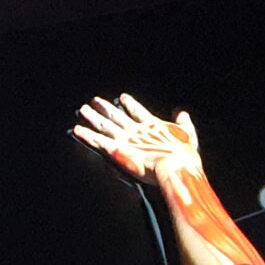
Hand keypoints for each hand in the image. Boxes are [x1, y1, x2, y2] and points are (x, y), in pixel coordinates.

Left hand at [73, 94, 201, 183]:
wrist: (173, 167)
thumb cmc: (183, 155)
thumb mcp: (188, 135)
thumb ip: (184, 124)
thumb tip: (183, 114)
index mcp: (152, 125)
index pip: (138, 111)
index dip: (130, 104)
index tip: (123, 98)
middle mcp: (136, 130)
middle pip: (116, 116)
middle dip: (105, 108)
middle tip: (95, 101)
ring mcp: (124, 139)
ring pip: (104, 125)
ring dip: (92, 117)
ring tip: (83, 110)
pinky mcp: (116, 150)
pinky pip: (97, 141)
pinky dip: (86, 135)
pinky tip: (77, 130)